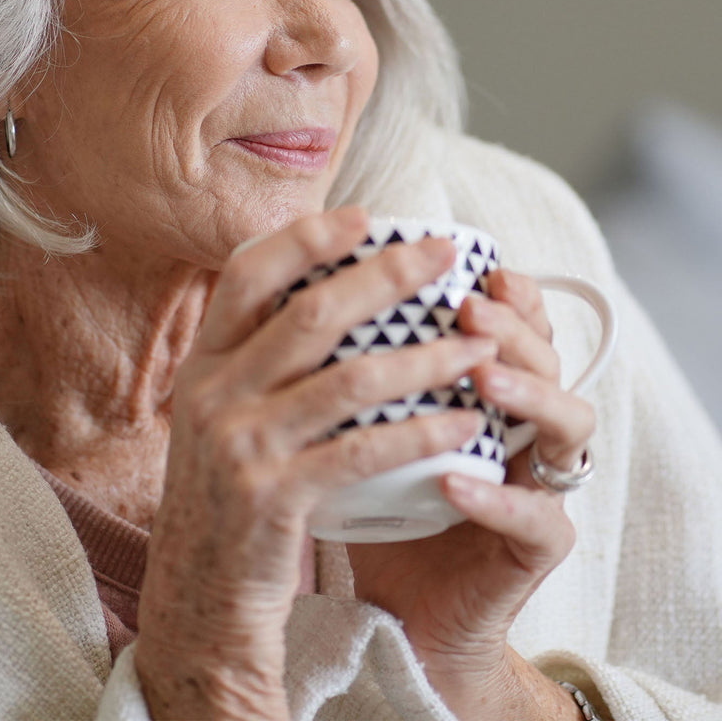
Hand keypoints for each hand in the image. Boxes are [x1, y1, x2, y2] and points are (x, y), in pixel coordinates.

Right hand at [134, 207, 497, 719]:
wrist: (199, 593)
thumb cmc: (227, 492)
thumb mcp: (220, 414)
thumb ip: (256, 359)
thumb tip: (324, 294)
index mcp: (203, 362)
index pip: (246, 274)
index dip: (305, 239)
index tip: (364, 217)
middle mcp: (213, 393)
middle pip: (309, 314)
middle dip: (386, 277)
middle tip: (444, 255)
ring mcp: (241, 445)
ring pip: (349, 381)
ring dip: (425, 356)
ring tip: (480, 344)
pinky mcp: (275, 498)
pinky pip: (365, 453)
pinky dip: (422, 432)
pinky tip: (467, 422)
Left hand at [346, 269, 595, 720]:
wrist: (398, 605)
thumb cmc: (374, 499)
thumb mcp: (360, 422)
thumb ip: (352, 364)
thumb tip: (300, 287)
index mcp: (488, 388)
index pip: (516, 324)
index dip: (508, 292)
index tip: (467, 263)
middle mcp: (525, 425)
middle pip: (547, 357)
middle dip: (513, 326)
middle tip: (470, 306)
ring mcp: (540, 484)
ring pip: (568, 423)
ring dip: (527, 392)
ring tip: (480, 375)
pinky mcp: (538, 547)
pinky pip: (537, 518)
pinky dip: (496, 498)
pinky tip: (453, 481)